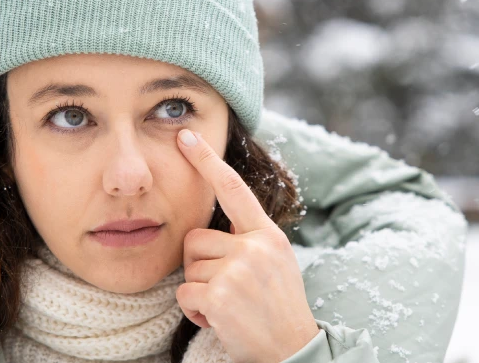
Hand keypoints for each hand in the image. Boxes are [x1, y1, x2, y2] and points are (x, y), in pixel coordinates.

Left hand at [175, 129, 319, 362]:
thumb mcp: (274, 261)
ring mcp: (239, 270)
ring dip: (200, 290)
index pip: (233, 190)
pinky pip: (185, 294)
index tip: (186, 138)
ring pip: (188, 268)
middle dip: (201, 266)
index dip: (207, 162)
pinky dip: (195, 311)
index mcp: (267, 235)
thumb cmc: (277, 305)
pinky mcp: (222, 295)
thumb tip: (213, 226)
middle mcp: (255, 247)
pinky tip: (220, 319)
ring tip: (229, 305)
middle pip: (195, 240)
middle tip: (228, 289)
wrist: (294, 349)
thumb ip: (248, 239)